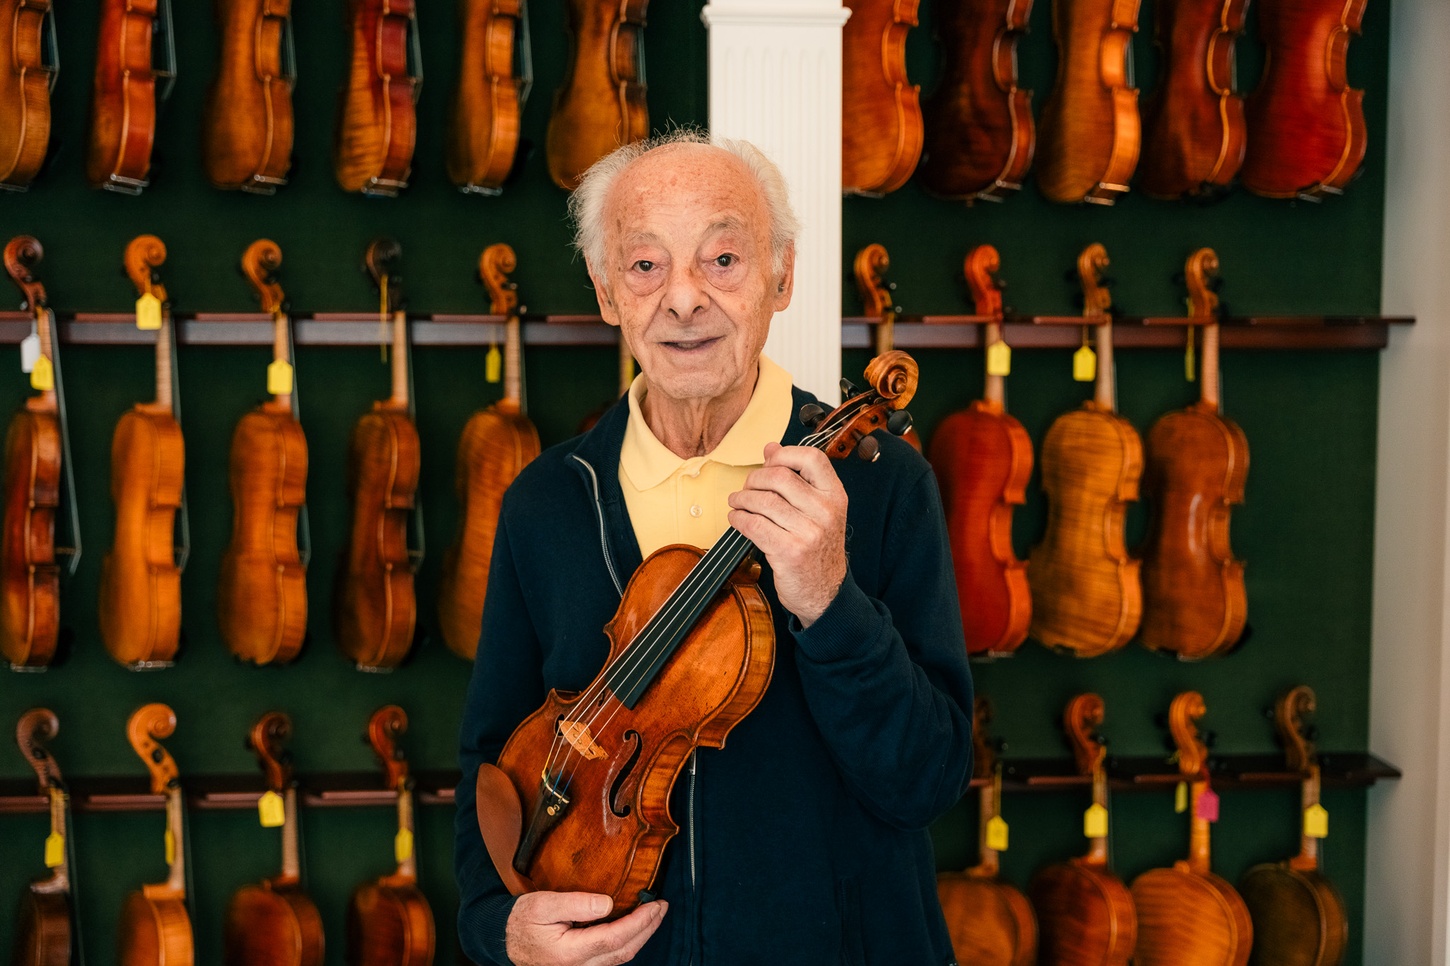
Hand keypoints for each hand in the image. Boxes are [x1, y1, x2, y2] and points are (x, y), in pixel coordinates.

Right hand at [505, 891, 666, 965]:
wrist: (504, 939)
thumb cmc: (522, 921)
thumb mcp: (542, 905)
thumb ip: (576, 904)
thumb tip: (608, 903)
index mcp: (570, 952)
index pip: (615, 938)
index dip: (639, 922)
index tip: (654, 904)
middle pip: (624, 950)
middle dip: (648, 928)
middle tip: (662, 906)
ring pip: (621, 957)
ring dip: (642, 935)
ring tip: (654, 914)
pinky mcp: (583, 965)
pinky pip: (612, 956)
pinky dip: (629, 940)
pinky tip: (635, 926)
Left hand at [727, 442, 847, 625]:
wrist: (825, 593)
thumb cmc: (818, 550)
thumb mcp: (817, 511)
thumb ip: (797, 478)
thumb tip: (771, 448)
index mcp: (835, 496)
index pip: (812, 458)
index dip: (784, 455)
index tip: (768, 463)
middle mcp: (825, 512)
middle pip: (779, 477)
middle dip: (754, 480)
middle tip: (746, 488)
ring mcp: (809, 532)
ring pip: (763, 501)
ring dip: (741, 499)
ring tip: (737, 503)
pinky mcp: (789, 551)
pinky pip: (754, 525)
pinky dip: (739, 519)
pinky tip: (737, 519)